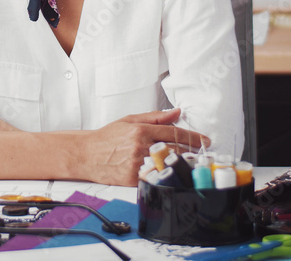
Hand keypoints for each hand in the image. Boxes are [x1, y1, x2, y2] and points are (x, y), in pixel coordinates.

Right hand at [77, 108, 209, 185]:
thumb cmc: (107, 138)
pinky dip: (164, 175)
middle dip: (191, 152)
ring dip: (181, 165)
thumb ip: (155, 117)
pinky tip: (171, 173)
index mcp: (140, 130)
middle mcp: (140, 146)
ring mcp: (137, 163)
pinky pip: (155, 177)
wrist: (86, 155)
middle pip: (174, 150)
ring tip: (191, 164)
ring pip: (167, 165)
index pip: (174, 133)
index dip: (192, 137)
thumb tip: (176, 112)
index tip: (204, 140)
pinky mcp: (133, 178)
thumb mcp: (130, 120)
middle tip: (202, 154)